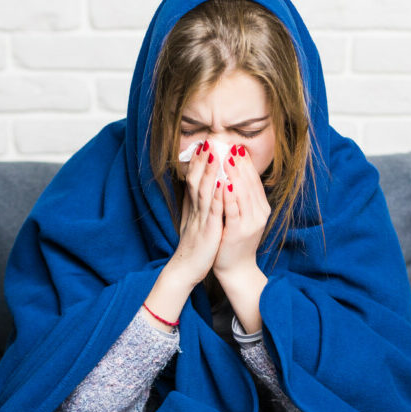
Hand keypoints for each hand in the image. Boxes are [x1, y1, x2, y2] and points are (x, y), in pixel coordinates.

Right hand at [168, 140, 224, 285]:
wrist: (185, 270)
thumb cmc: (192, 247)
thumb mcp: (191, 223)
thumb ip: (192, 206)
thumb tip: (192, 190)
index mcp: (193, 208)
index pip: (194, 181)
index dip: (198, 163)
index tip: (203, 146)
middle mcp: (195, 211)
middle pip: (197, 181)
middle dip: (202, 161)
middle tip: (208, 142)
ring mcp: (201, 220)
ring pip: (205, 192)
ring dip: (210, 173)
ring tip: (215, 155)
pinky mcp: (209, 231)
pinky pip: (214, 211)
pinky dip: (218, 197)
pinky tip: (225, 184)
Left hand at [212, 144, 271, 279]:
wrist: (235, 268)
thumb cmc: (235, 241)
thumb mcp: (242, 217)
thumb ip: (241, 198)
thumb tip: (234, 176)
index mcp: (260, 209)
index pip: (254, 181)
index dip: (246, 164)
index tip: (237, 148)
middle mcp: (259, 214)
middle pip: (250, 184)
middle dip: (240, 164)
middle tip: (231, 146)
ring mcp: (249, 223)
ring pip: (243, 194)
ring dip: (235, 175)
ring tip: (227, 158)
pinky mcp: (237, 231)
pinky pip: (233, 210)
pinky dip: (229, 196)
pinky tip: (223, 184)